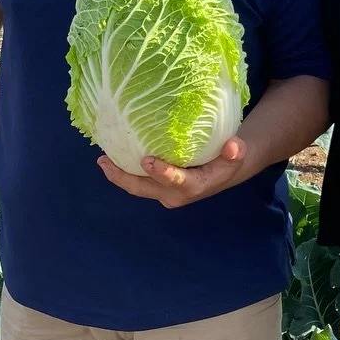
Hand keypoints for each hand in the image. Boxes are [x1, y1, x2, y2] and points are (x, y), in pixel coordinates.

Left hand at [97, 136, 254, 208]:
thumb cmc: (227, 160)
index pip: (177, 182)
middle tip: (105, 162)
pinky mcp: (157, 188)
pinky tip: (111, 158)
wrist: (223, 172)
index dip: (162, 173)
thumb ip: (235, 151)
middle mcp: (175, 194)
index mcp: (194, 185)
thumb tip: (232, 145)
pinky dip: (123, 172)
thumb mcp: (237, 155)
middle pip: (146, 188)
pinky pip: (138, 182)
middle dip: (124, 178)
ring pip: (137, 187)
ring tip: (102, 160)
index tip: (147, 161)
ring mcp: (164, 193)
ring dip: (118, 176)